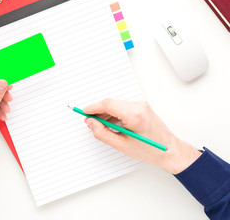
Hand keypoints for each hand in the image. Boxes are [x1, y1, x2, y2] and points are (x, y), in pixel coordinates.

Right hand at [83, 99, 200, 173]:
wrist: (169, 150)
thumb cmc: (150, 150)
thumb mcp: (121, 144)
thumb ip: (102, 133)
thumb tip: (91, 123)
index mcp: (134, 114)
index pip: (107, 104)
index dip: (93, 108)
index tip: (84, 112)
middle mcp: (139, 106)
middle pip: (111, 103)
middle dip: (98, 111)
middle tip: (90, 121)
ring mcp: (142, 105)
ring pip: (117, 104)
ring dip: (106, 113)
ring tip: (100, 125)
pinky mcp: (142, 107)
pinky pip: (123, 106)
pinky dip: (115, 113)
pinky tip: (111, 123)